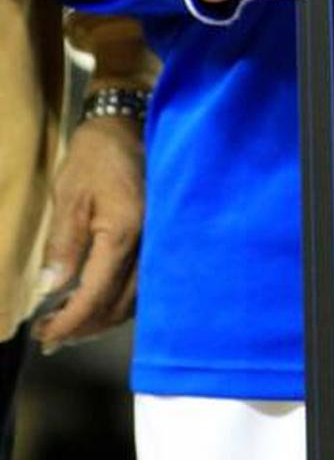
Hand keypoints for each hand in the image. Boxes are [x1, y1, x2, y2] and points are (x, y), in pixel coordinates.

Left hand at [34, 116, 143, 348]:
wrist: (129, 123)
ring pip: (135, 301)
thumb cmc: (96, 156)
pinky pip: (145, 285)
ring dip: (103, 319)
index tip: (43, 336)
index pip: (95, 296)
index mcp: (125, 233)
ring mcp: (161, 242)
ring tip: (71, 324)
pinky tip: (101, 301)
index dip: (68, 322)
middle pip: (119, 306)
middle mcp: (150, 244)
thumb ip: (63, 245)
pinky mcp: (163, 238)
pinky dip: (121, 302)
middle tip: (51, 337)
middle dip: (83, 328)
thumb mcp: (69, 195)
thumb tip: (50, 291)